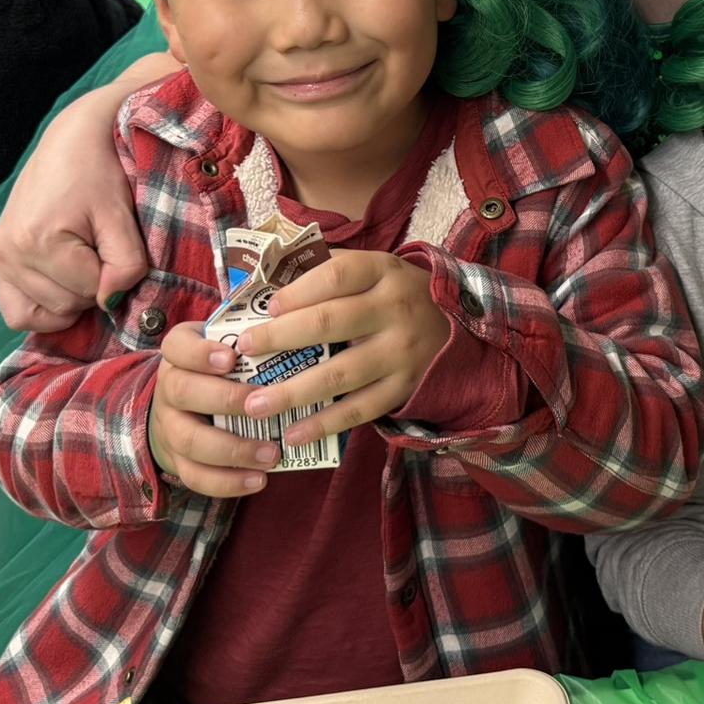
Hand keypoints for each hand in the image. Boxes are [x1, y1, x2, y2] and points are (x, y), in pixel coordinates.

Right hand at [0, 85, 149, 333]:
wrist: (71, 142)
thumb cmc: (99, 173)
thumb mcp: (120, 216)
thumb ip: (125, 264)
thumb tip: (110, 303)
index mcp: (38, 240)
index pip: (93, 292)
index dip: (115, 274)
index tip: (114, 242)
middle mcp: (9, 253)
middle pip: (67, 306)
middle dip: (92, 285)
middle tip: (97, 246)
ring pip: (44, 314)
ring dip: (71, 296)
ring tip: (80, 259)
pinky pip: (16, 312)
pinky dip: (42, 308)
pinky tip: (61, 284)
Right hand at [148, 324, 279, 497]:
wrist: (182, 407)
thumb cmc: (219, 369)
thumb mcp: (224, 344)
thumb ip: (248, 336)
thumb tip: (290, 325)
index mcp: (179, 354)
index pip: (177, 346)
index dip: (200, 353)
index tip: (230, 358)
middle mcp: (169, 388)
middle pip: (183, 392)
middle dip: (226, 400)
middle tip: (263, 406)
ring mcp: (170, 427)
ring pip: (190, 440)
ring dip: (233, 450)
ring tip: (272, 454)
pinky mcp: (178, 460)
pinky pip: (195, 476)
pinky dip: (227, 482)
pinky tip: (259, 480)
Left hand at [233, 251, 449, 446]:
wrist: (459, 328)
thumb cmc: (399, 295)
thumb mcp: (377, 269)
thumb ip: (330, 270)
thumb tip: (267, 282)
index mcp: (384, 271)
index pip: (337, 274)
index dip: (299, 290)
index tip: (268, 306)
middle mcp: (395, 310)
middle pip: (329, 323)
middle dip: (280, 338)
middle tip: (244, 349)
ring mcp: (401, 353)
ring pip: (340, 374)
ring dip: (293, 391)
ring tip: (254, 403)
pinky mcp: (403, 388)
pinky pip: (359, 410)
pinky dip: (325, 424)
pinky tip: (293, 433)